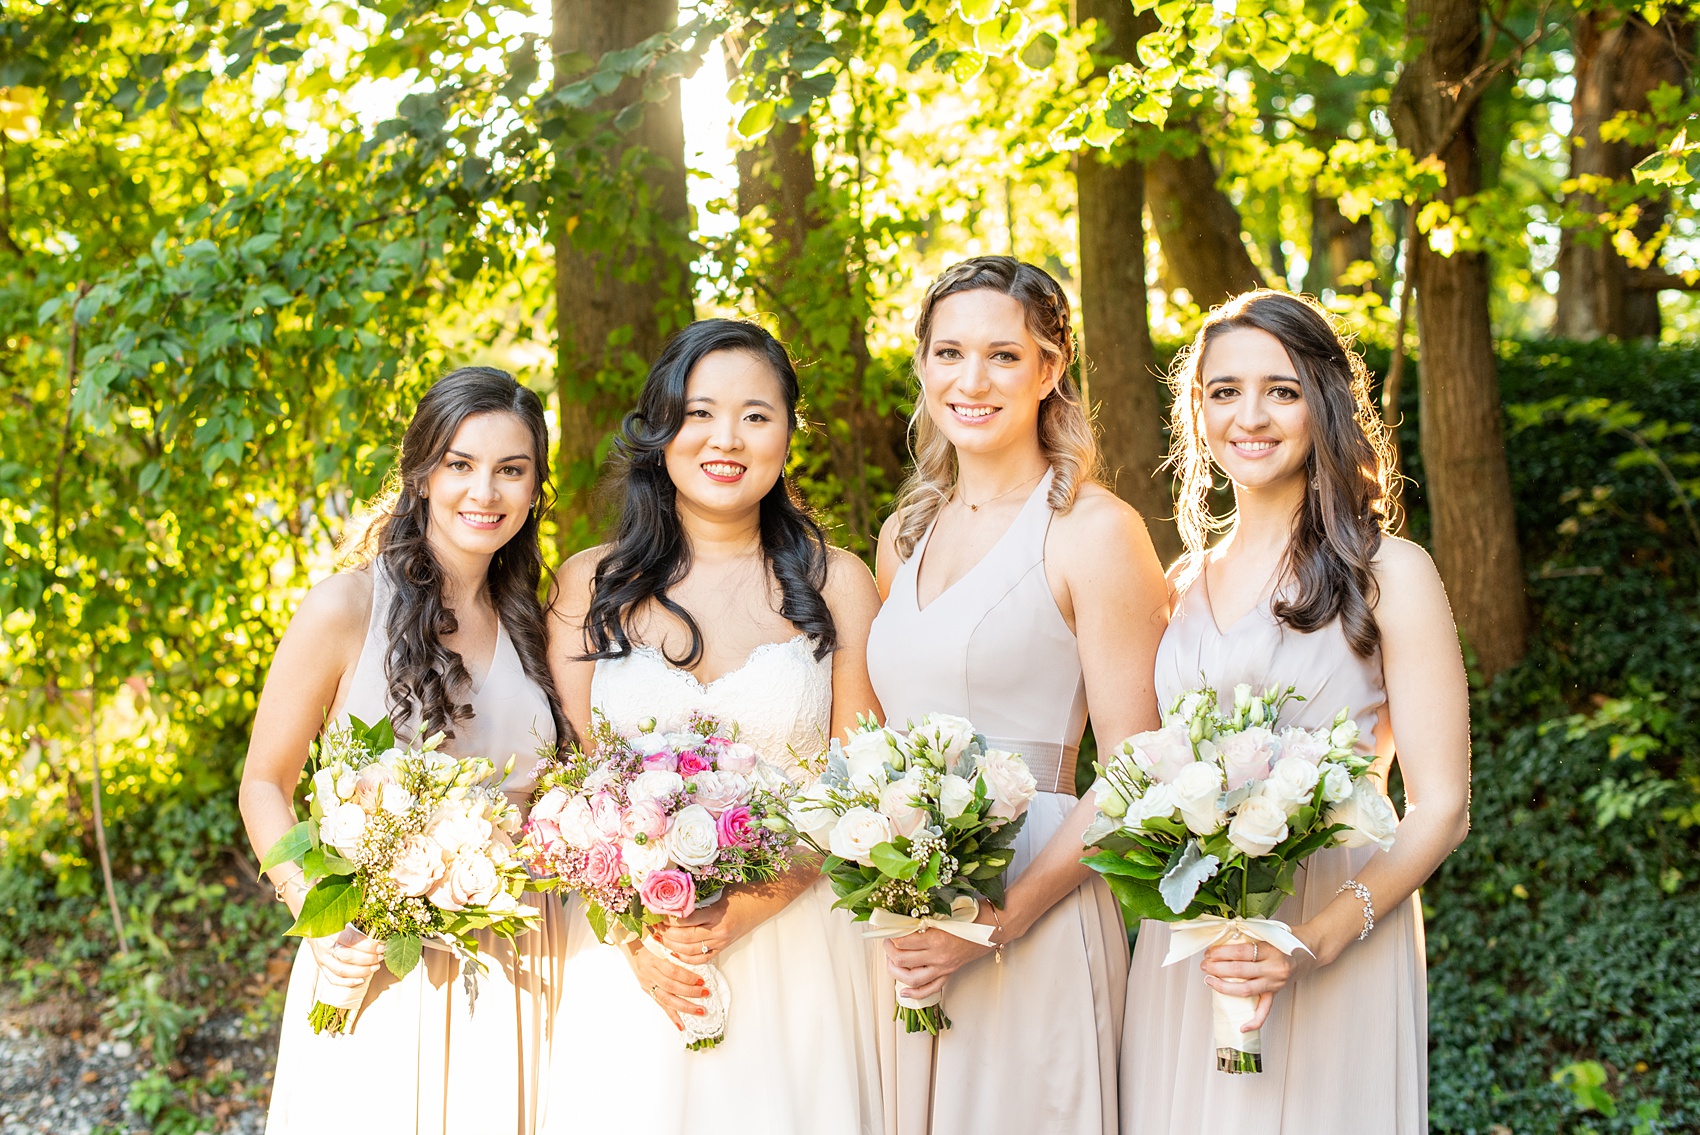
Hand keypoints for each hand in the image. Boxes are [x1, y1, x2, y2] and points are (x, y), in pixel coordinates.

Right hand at [307, 927, 384, 989]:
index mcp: (331, 931)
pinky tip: (361, 980)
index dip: (368, 945)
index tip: (381, 946)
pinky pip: (333, 979)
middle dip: (368, 958)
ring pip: (342, 970)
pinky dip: (348, 982)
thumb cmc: (331, 921)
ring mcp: (322, 959)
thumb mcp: (343, 918)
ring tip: (375, 966)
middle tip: (380, 956)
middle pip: (348, 957)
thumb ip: (357, 923)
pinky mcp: (322, 967)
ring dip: (361, 971)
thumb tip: (379, 929)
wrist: (311, 926)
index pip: (352, 940)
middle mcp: (325, 947)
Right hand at [621, 938, 707, 1031]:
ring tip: (699, 1011)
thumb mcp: (659, 940)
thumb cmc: (647, 940)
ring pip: (667, 999)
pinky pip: (661, 1005)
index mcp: (652, 959)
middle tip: (705, 993)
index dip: (687, 977)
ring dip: (684, 1007)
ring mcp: (647, 984)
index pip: (672, 971)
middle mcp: (649, 974)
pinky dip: (672, 1016)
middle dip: (690, 992)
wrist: (629, 945)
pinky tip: (681, 1025)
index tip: (701, 980)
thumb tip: (694, 954)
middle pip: (671, 987)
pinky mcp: (647, 991)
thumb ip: (673, 948)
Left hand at [651, 894, 756, 964]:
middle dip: (666, 933)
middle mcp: (718, 931)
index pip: (686, 920)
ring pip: (689, 951)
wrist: (763, 903)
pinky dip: (685, 958)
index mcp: (717, 914)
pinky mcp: (723, 948)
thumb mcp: (719, 889)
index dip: (669, 918)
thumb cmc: (741, 891)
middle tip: (653, 926)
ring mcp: (721, 942)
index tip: (656, 912)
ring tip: (659, 937)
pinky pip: (701, 958)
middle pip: (684, 938)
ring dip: (671, 946)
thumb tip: (672, 896)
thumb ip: (698, 896)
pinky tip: (674, 951)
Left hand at [882, 901, 998, 1001]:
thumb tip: (902, 919)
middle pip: (903, 960)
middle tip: (886, 942)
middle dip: (889, 951)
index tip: (886, 928)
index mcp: (937, 937)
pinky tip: (903, 992)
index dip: (890, 935)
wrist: (993, 928)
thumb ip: (925, 917)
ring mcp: (944, 967)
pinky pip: (930, 989)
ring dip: (896, 972)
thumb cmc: (972, 915)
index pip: (903, 941)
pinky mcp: (949, 973)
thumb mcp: (946, 910)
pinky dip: (914, 993)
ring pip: (912, 978)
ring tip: (890, 962)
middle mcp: (938, 956)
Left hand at [1199, 925, 1321, 1031]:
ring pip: (1246, 990)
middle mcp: (1274, 968)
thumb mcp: (1269, 931)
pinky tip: (1242, 1027)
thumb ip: (1249, 935)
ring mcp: (1276, 983)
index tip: (1209, 952)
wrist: (1311, 949)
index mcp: (1271, 950)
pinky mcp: (1277, 992)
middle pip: (1239, 971)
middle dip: (1217, 968)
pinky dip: (1254, 1021)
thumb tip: (1222, 937)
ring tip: (1209, 981)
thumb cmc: (1289, 938)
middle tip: (1205, 965)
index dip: (1221, 952)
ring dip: (1224, 987)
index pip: (1240, 952)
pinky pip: (1265, 1010)